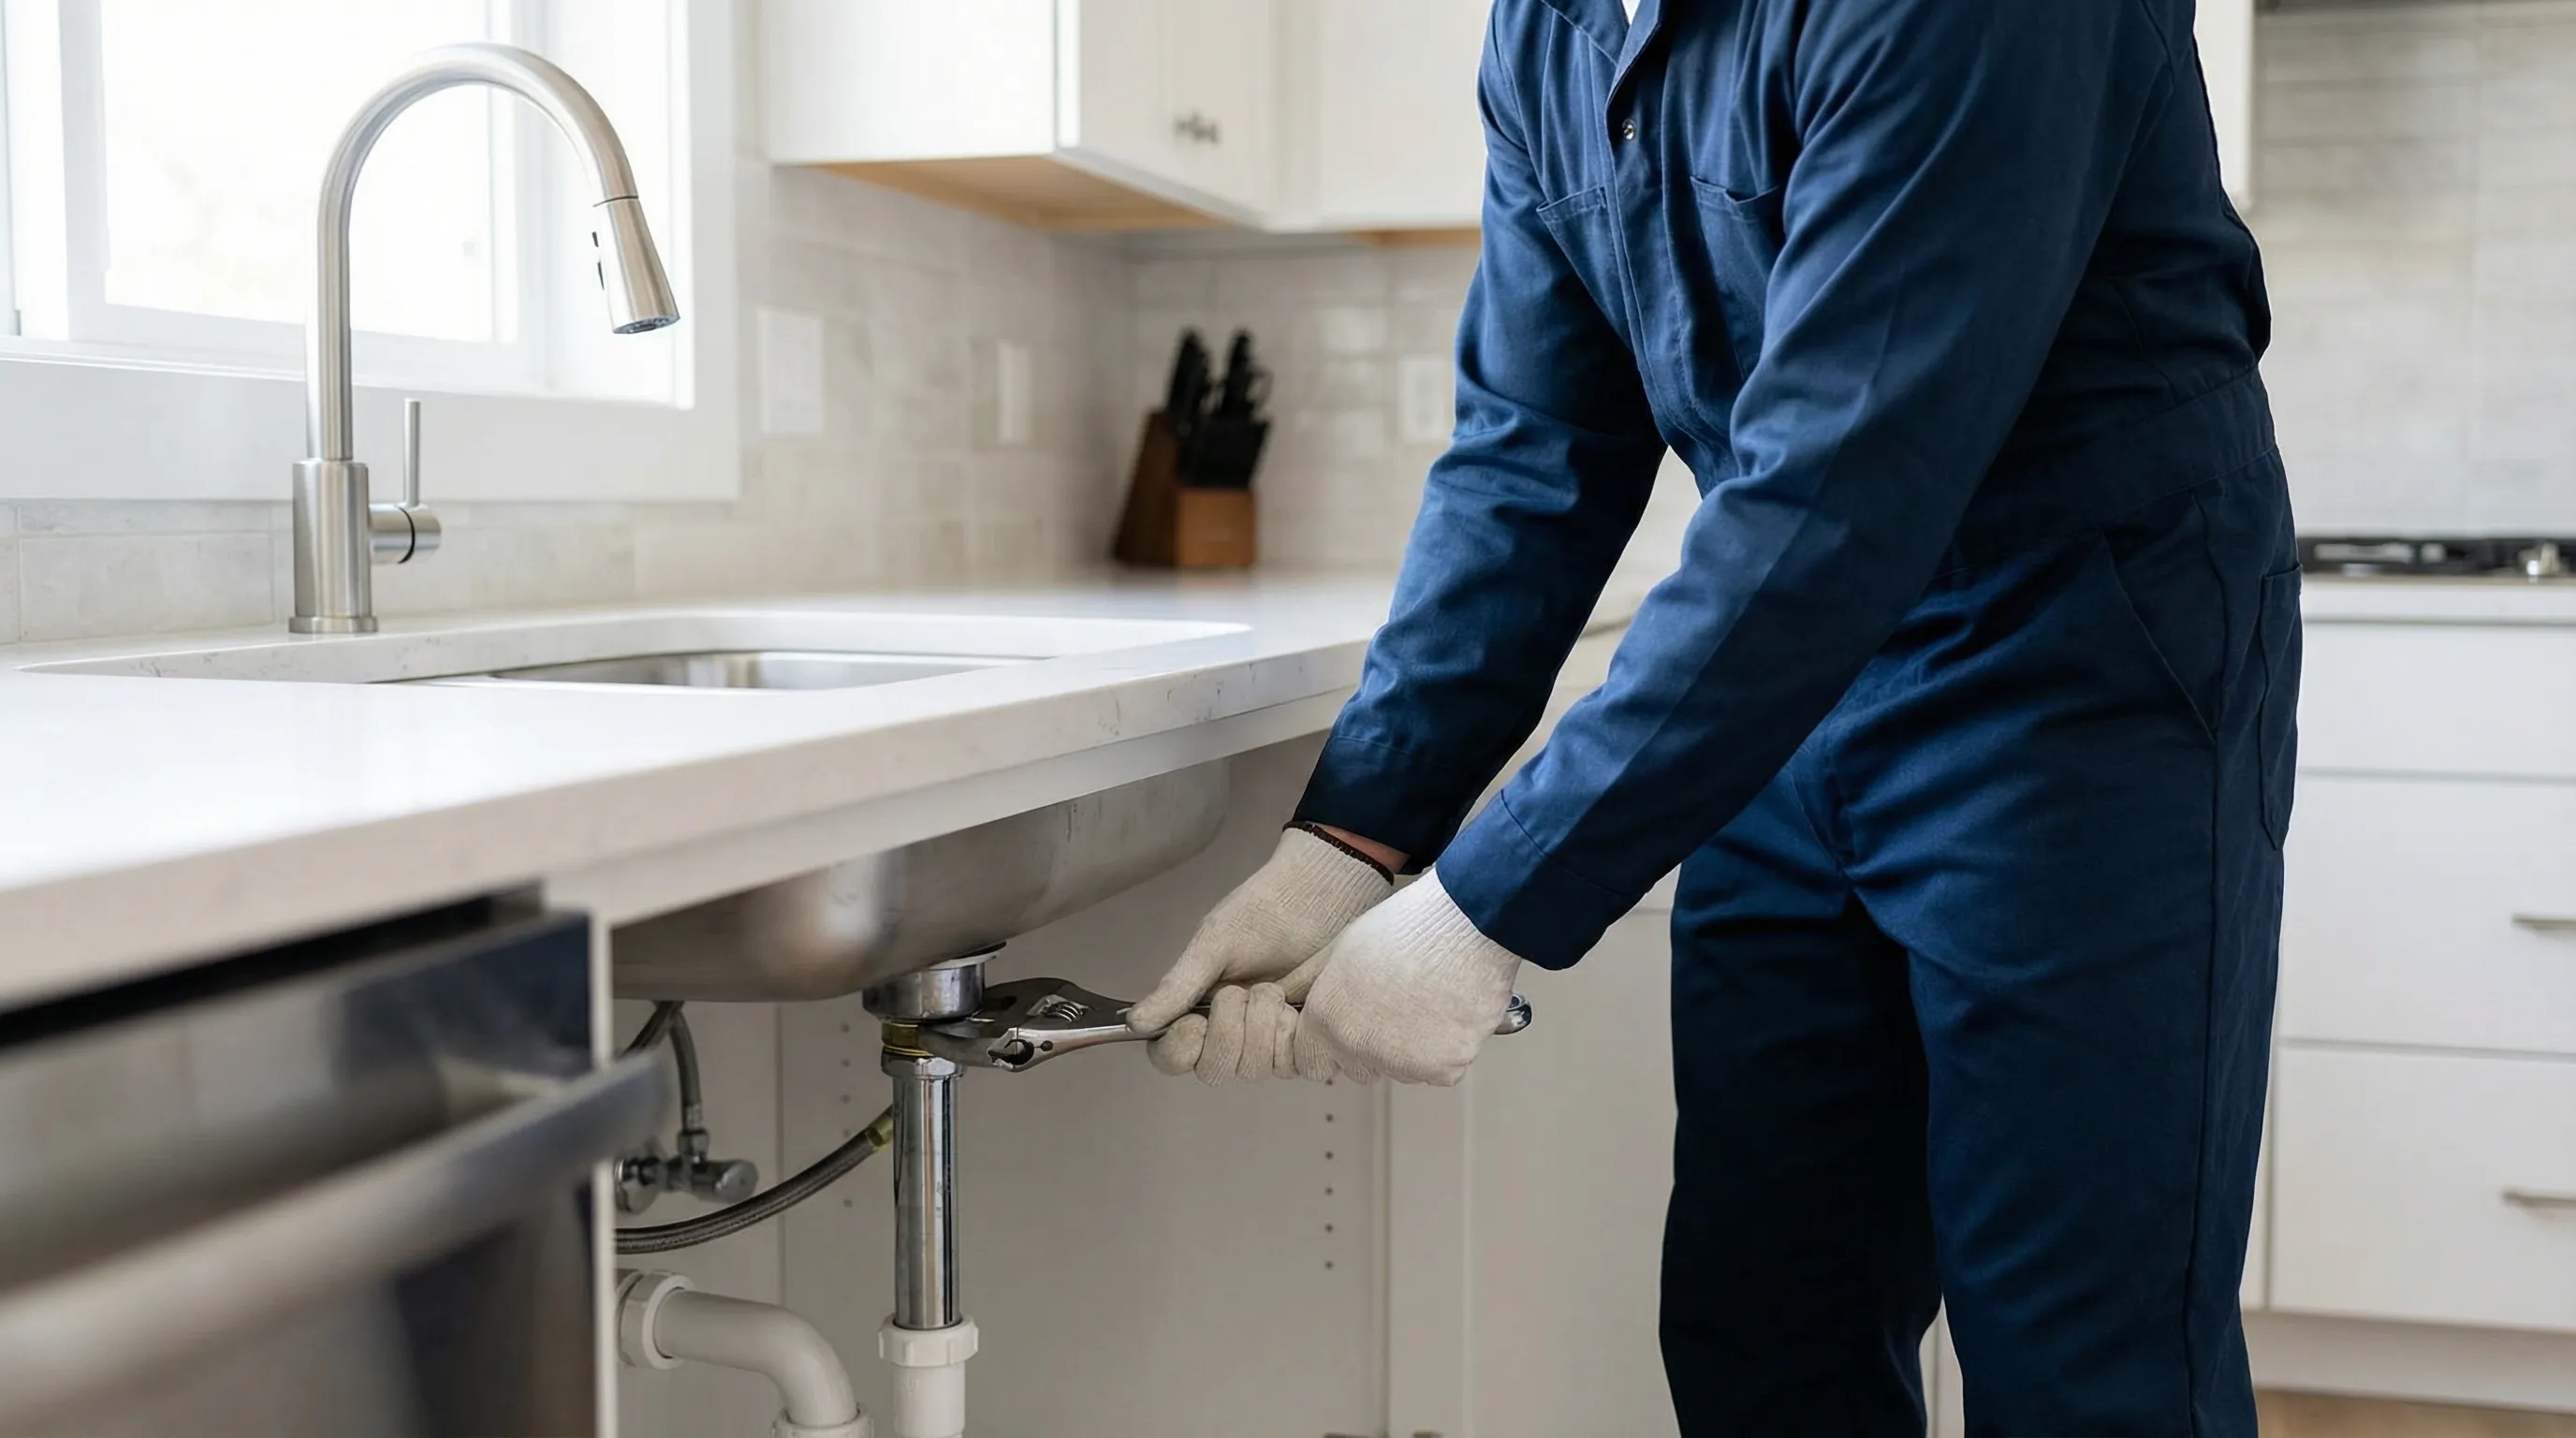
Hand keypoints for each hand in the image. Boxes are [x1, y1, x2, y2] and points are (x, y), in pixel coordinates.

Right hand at [1130, 827, 1394, 1083]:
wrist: (1318, 898)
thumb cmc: (1261, 914)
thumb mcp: (1213, 944)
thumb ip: (1177, 987)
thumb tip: (1134, 1023)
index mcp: (1197, 1011)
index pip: (1172, 1057)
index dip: (1179, 1051)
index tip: (1195, 1023)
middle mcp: (1230, 1034)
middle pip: (1214, 1071)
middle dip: (1227, 1033)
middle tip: (1241, 991)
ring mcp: (1268, 1041)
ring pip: (1253, 1070)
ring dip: (1262, 1027)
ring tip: (1274, 990)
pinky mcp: (1303, 1042)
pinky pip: (1292, 1066)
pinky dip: (1290, 1037)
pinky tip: (1296, 1009)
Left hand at [1295, 869, 1522, 1086]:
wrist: (1464, 924)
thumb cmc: (1405, 927)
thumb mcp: (1341, 947)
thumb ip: (1311, 983)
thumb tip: (1286, 998)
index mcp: (1326, 1020)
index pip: (1311, 1060)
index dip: (1331, 1043)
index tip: (1352, 1025)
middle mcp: (1357, 1048)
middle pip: (1358, 1068)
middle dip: (1373, 1047)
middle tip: (1396, 1006)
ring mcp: (1400, 1063)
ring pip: (1401, 1069)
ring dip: (1412, 1048)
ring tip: (1426, 1000)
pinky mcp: (1441, 1069)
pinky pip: (1440, 1069)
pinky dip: (1447, 1048)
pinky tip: (1449, 1010)